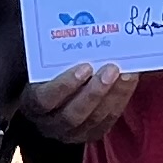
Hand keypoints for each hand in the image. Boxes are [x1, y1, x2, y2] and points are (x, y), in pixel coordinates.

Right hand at [24, 61, 138, 145]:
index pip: (44, 99)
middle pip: (72, 114)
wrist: (54, 95)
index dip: (64, 85)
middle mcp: (50, 123)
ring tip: (126, 73)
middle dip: (95, 92)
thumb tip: (76, 28)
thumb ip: (53, 54)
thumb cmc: (47, 73)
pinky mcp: (91, 134)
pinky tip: (129, 81)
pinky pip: (108, 121)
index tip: (84, 67)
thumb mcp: (44, 65)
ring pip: (94, 119)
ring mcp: (71, 133)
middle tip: (112, 69)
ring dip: (113, 95)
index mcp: (33, 104)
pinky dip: (121, 100)